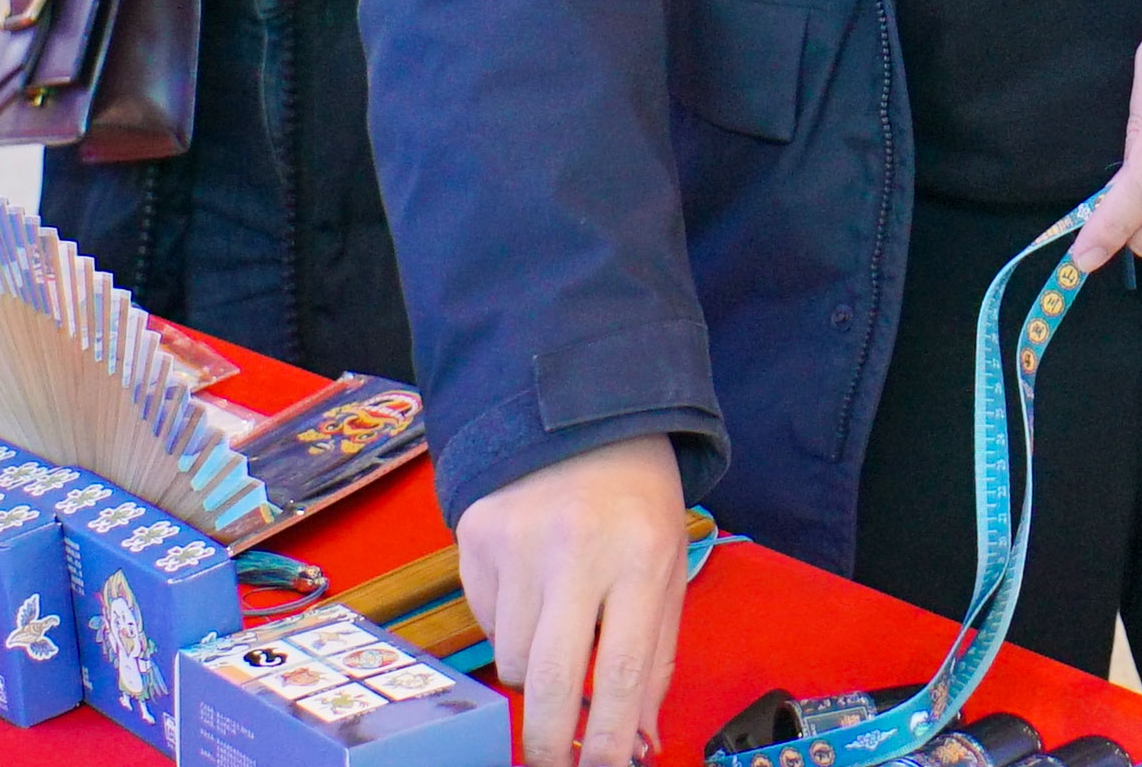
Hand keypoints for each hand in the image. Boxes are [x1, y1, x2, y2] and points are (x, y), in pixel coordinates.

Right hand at [459, 435, 690, 766]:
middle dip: (550, 741)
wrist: (581, 409)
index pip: (621, 671)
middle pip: (550, 679)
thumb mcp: (668, 567)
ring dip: (534, 671)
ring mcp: (517, 541)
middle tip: (553, 761)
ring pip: (511, 658)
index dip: (610, 740)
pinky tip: (532, 587)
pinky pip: (485, 621)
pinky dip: (508, 627)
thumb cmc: (636, 498)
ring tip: (559, 626)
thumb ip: (655, 658)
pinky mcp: (474, 536)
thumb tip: (636, 742)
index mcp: (641, 555)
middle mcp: (576, 548)